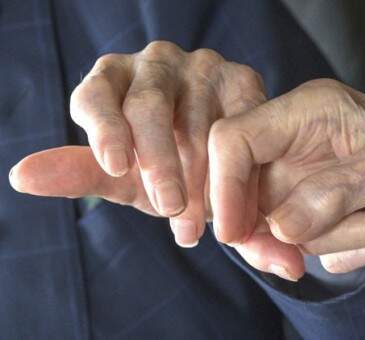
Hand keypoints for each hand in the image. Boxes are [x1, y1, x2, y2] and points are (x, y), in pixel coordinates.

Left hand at [9, 41, 265, 247]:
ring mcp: (199, 66)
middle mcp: (153, 64)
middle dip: (159, 160)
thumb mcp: (122, 177)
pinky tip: (236, 187)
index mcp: (113, 79)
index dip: (105, 129)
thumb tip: (20, 176)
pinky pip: (238, 116)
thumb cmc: (161, 167)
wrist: (217, 163)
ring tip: (203, 217)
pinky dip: (237, 155)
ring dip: (201, 172)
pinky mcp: (239, 77)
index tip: (116, 165)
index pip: (96, 96)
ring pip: (196, 116)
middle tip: (170, 206)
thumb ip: (80, 173)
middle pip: (148, 105)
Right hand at [209, 78, 364, 273]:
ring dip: (342, 237)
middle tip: (293, 262)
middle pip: (245, 195)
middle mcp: (299, 148)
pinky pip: (315, 247)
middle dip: (271, 234)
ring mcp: (310, 185)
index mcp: (306, 115)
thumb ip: (329, 193)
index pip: (234, 140)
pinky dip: (355, 246)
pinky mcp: (325, 216)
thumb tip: (279, 228)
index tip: (235, 232)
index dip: (222, 185)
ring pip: (285, 230)